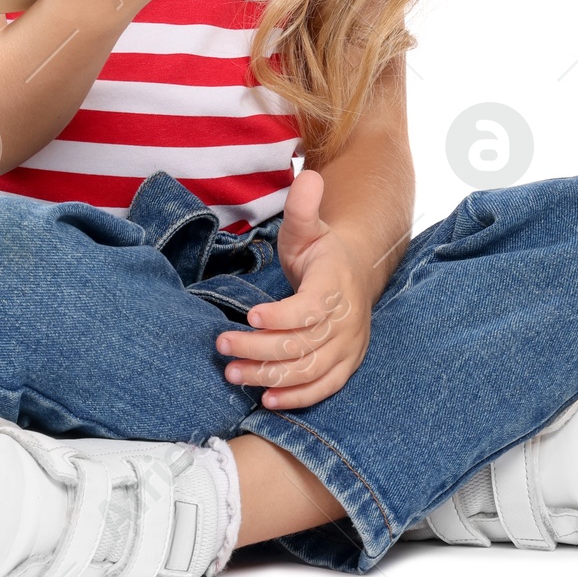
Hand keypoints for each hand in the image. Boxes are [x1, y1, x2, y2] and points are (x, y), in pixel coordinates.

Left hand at [214, 168, 374, 409]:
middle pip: (303, 345)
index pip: (310, 309)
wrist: (354, 274)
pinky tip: (265, 400)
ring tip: (232, 375)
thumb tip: (306, 176)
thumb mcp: (309, 226)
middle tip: (222, 346)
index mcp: (335, 285)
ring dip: (270, 377)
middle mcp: (346, 320)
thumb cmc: (321, 251)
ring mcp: (347, 347)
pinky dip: (296, 397)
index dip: (281, 317)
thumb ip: (303, 206)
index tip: (249, 316)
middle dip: (260, 349)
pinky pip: (323, 388)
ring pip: (309, 370)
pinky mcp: (345, 366)